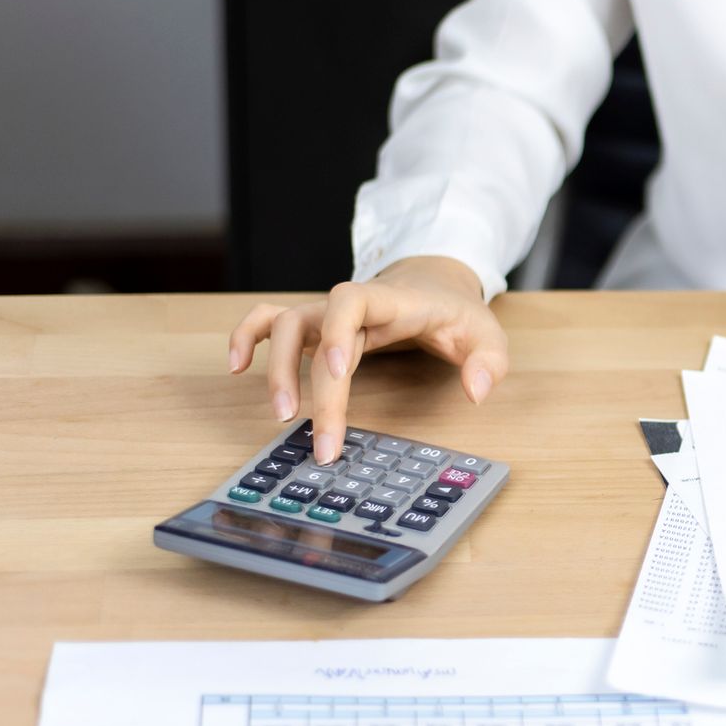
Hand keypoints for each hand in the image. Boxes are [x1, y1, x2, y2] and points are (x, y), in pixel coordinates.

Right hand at [226, 256, 507, 464]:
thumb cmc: (457, 313)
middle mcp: (350, 304)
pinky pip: (268, 321)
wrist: (435, 284)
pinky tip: (236, 367)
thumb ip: (489, 362)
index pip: (352, 300)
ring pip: (284, 327)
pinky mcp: (315, 325)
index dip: (338, 330)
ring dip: (275, 369)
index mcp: (390, 300)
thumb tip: (475, 391)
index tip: (337, 369)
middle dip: (315, 387)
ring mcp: (328, 313)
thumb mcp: (489, 333)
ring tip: (281, 416)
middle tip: (321, 442)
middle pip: (315, 330)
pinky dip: (246, 337)